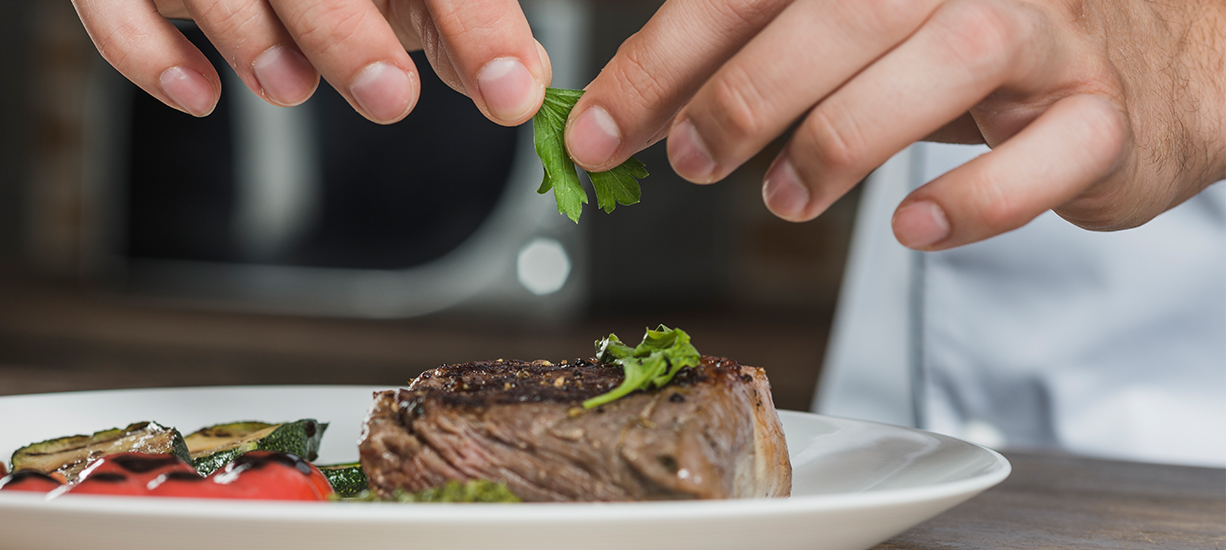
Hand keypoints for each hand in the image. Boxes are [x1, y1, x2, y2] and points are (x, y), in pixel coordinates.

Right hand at [71, 0, 551, 125]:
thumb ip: (455, 18)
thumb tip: (519, 80)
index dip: (474, 20)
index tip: (509, 89)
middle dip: (344, 29)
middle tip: (391, 98)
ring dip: (251, 36)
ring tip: (291, 89)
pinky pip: (111, 0)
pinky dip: (146, 51)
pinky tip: (198, 96)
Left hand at [565, 0, 1225, 249]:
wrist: (1132, 63)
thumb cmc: (957, 46)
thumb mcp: (850, 27)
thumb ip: (748, 48)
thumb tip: (621, 108)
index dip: (665, 56)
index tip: (597, 128)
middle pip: (846, 8)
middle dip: (743, 93)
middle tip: (688, 158)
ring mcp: (1048, 36)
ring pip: (948, 60)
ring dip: (840, 138)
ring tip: (784, 197)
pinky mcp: (1102, 117)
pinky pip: (1045, 156)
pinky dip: (971, 199)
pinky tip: (910, 226)